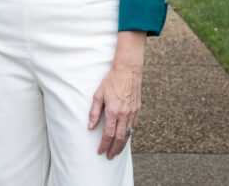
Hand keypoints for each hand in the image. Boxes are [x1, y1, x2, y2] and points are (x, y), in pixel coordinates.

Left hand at [88, 31, 145, 159]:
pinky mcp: (138, 110)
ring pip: (128, 134)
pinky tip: (124, 138)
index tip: (100, 151)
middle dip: (114, 150)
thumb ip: (94, 112)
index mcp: (113, 111)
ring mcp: (133, 113)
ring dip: (122, 145)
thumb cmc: (111, 81)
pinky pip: (134, 127)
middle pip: (119, 138)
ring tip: (116, 151)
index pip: (108, 134)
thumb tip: (90, 127)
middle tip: (109, 157)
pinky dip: (129, 135)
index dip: (104, 145)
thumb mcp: (98, 94)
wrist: (128, 71)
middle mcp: (124, 114)